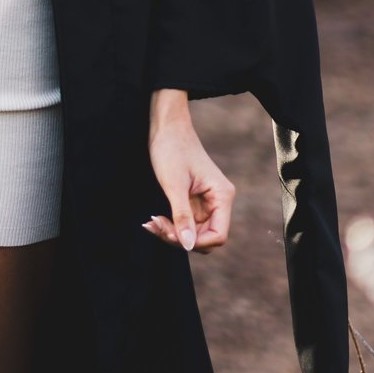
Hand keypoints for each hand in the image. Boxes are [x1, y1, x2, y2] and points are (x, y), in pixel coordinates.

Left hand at [143, 88, 232, 252]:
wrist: (166, 127)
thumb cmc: (172, 149)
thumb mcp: (174, 185)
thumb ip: (182, 216)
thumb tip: (188, 245)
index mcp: (222, 196)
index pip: (218, 235)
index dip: (197, 242)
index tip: (173, 236)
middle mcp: (218, 201)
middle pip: (204, 237)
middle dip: (180, 237)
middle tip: (155, 225)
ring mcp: (205, 202)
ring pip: (192, 232)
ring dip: (172, 232)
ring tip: (151, 222)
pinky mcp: (193, 201)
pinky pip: (184, 222)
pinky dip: (169, 223)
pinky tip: (153, 219)